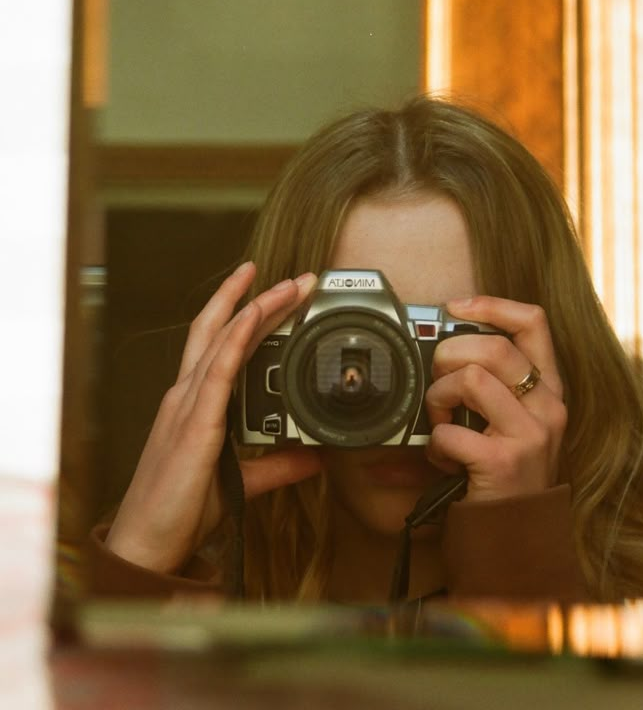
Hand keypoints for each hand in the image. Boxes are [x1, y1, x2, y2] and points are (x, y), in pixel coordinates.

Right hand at [105, 262, 322, 573]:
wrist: (149, 541)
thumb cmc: (182, 507)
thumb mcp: (243, 480)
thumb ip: (278, 465)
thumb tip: (316, 457)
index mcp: (195, 403)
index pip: (220, 344)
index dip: (244, 313)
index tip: (275, 292)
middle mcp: (187, 395)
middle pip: (220, 330)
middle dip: (255, 296)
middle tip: (294, 277)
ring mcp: (187, 405)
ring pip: (221, 340)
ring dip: (255, 307)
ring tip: (288, 286)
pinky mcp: (194, 424)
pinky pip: (216, 372)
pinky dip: (235, 340)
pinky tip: (253, 317)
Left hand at [424, 296, 566, 502]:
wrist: (516, 539)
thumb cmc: (505, 475)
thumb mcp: (512, 423)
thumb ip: (492, 385)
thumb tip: (443, 343)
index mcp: (548, 390)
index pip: (533, 322)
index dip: (491, 304)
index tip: (455, 306)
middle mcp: (548, 407)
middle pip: (493, 345)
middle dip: (448, 355)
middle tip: (437, 380)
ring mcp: (531, 434)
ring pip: (470, 378)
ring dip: (438, 397)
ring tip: (439, 421)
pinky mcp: (505, 462)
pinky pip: (449, 431)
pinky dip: (434, 444)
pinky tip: (443, 459)